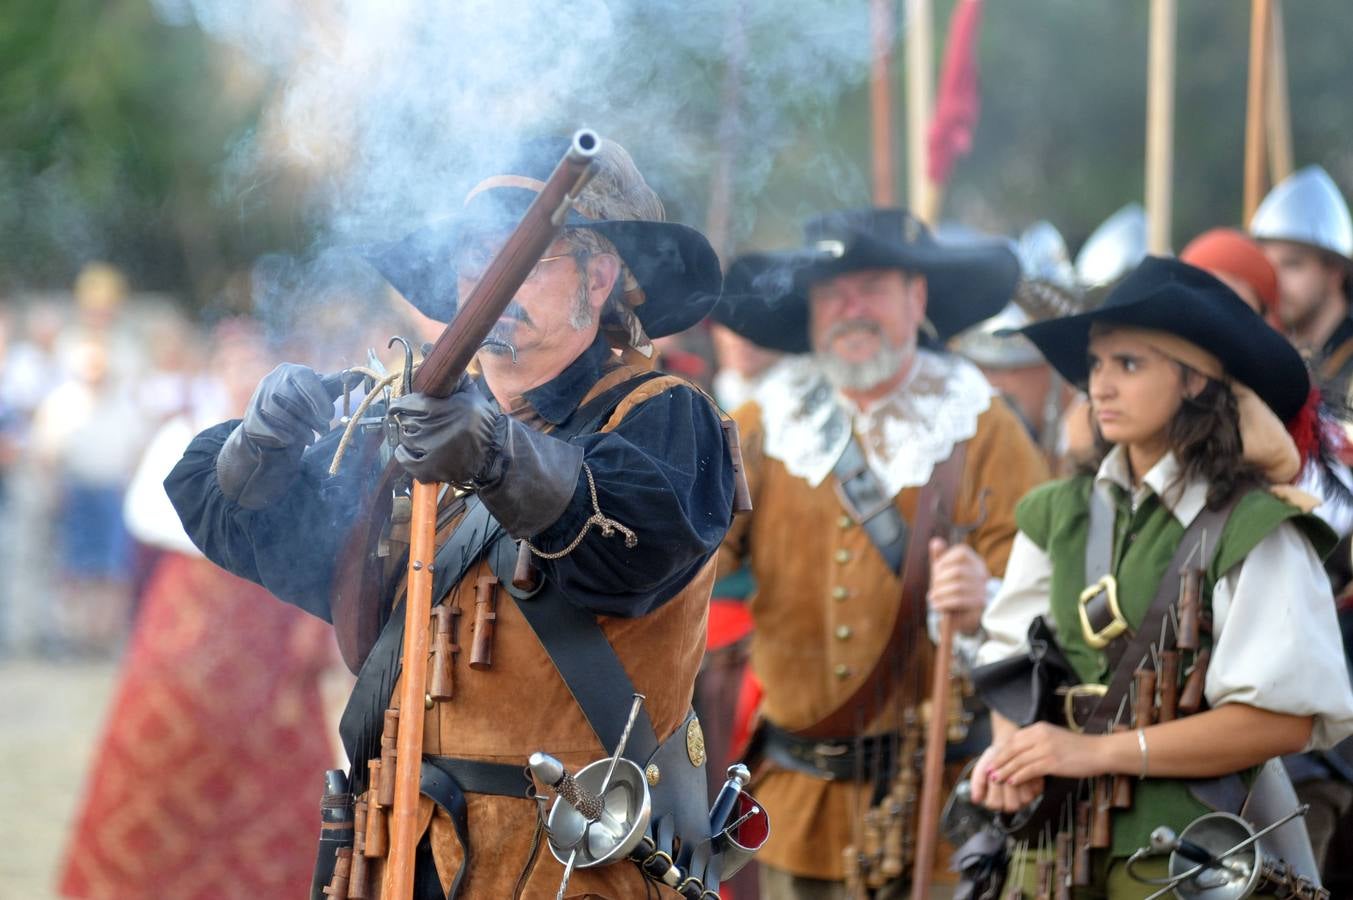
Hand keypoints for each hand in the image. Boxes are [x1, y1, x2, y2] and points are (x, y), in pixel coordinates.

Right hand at [217, 364, 337, 508]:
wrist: (270, 421)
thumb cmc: (302, 403)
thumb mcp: (319, 392)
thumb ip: (337, 384)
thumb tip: (359, 375)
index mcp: (291, 371)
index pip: (305, 379)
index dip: (319, 398)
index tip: (330, 415)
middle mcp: (272, 380)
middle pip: (294, 399)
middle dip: (312, 419)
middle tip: (324, 430)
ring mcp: (260, 398)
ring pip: (282, 415)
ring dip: (300, 429)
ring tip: (311, 438)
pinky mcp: (252, 416)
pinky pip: (270, 427)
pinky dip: (284, 435)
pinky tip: (293, 440)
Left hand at [388, 377, 500, 485]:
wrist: (494, 450)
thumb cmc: (480, 419)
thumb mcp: (469, 392)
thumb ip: (449, 374)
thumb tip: (427, 347)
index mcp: (438, 409)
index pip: (405, 403)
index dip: (402, 404)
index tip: (403, 405)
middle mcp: (432, 429)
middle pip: (405, 421)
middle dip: (410, 419)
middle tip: (421, 420)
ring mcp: (430, 451)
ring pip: (406, 439)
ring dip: (411, 436)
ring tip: (424, 435)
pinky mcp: (431, 469)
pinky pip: (405, 460)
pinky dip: (405, 455)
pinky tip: (412, 450)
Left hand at [927, 537, 988, 634]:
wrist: (960, 616)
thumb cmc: (950, 589)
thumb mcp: (943, 572)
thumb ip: (939, 557)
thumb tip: (935, 541)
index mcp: (975, 562)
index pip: (962, 551)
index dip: (945, 559)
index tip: (936, 570)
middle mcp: (983, 574)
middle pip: (958, 571)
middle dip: (940, 579)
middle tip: (932, 588)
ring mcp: (983, 590)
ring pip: (958, 587)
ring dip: (940, 593)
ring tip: (932, 598)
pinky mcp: (980, 605)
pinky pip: (960, 601)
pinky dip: (944, 602)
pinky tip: (936, 605)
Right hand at [970, 742, 1043, 812]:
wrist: (1009, 747)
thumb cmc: (994, 758)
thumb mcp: (981, 768)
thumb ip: (977, 783)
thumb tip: (975, 799)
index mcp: (995, 800)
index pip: (994, 804)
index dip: (993, 790)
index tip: (991, 777)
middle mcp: (1010, 802)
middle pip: (1010, 805)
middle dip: (1006, 786)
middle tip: (1003, 773)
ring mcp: (1025, 798)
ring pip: (1024, 799)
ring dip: (1019, 782)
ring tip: (1013, 770)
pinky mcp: (1037, 790)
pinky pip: (1036, 789)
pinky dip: (1029, 778)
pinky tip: (1023, 769)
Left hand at [983, 721, 1107, 786]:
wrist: (1100, 752)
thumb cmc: (1078, 748)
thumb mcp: (1055, 738)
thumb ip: (1038, 742)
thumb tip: (1021, 755)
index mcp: (1039, 728)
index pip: (1013, 739)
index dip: (1001, 751)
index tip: (992, 760)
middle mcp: (1040, 735)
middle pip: (1012, 749)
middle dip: (998, 761)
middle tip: (988, 771)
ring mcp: (1046, 748)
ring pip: (1018, 761)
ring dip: (1005, 771)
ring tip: (996, 779)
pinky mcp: (1052, 761)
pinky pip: (1029, 770)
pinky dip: (1018, 776)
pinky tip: (1011, 782)